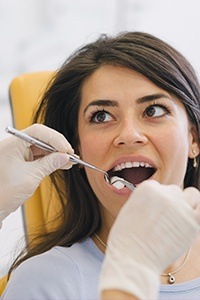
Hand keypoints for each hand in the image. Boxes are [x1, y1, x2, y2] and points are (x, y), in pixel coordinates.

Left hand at [0, 124, 73, 224]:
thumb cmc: (4, 194)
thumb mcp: (31, 177)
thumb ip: (49, 164)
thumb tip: (65, 157)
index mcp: (12, 145)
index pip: (37, 132)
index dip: (54, 138)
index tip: (66, 149)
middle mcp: (14, 145)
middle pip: (41, 137)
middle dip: (57, 145)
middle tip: (70, 155)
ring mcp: (18, 153)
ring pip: (42, 146)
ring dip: (56, 153)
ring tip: (69, 160)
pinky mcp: (22, 161)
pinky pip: (40, 155)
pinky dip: (51, 159)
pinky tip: (62, 163)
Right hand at [99, 180, 199, 299]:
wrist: (132, 259)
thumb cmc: (127, 239)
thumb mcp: (130, 210)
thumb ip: (146, 201)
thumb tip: (158, 201)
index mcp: (148, 188)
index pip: (160, 187)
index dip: (158, 201)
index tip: (156, 213)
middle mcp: (165, 193)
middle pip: (175, 191)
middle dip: (172, 203)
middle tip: (166, 220)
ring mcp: (180, 206)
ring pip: (192, 195)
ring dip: (188, 204)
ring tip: (179, 220)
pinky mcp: (193, 221)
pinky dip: (197, 214)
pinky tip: (189, 224)